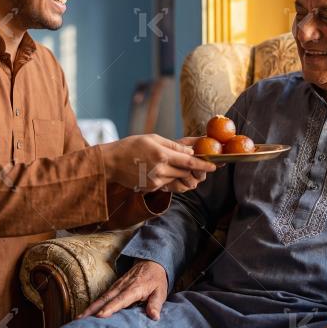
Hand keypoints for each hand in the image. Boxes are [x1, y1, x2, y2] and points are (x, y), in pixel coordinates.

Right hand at [77, 260, 167, 320]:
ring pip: (102, 297)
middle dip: (93, 309)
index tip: (101, 315)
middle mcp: (123, 286)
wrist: (152, 261)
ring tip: (79, 317)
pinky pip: (103, 295)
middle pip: (106, 298)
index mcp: (134, 288)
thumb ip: (156, 304)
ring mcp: (117, 285)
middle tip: (81, 319)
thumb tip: (154, 316)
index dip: (111, 307)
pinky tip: (87, 311)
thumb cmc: (156, 279)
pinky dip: (94, 303)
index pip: (121, 299)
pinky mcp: (114, 286)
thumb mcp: (161, 291)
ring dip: (90, 307)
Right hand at [101, 134, 215, 191]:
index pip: (189, 161)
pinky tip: (164, 171)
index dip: (203, 164)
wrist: (111, 162)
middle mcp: (160, 170)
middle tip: (200, 164)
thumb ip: (173, 145)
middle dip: (194, 168)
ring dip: (181, 173)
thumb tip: (190, 150)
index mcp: (162, 155)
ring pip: (178, 178)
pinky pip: (168, 185)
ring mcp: (155, 181)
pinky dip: (171, 178)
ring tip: (176, 165)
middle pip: (186, 171)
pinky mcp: (151, 188)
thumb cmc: (131, 146)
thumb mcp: (153, 138)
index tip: (215, 165)